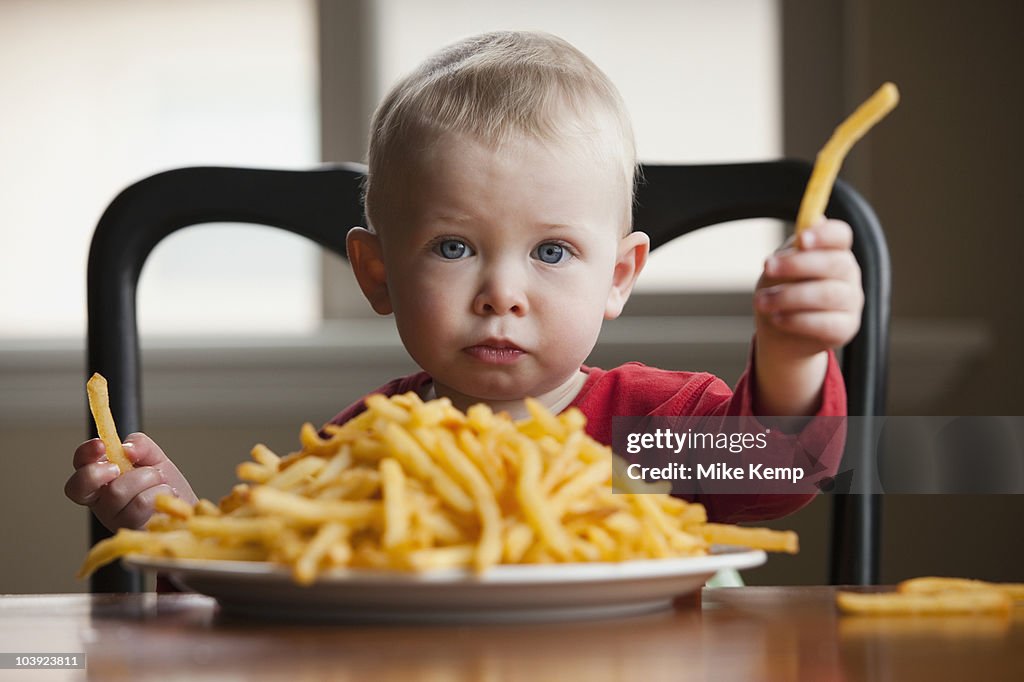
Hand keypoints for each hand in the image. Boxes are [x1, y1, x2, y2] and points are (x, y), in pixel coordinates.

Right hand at [64, 433, 196, 531]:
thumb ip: (139, 445)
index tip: (101, 446)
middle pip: (89, 483)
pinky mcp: (131, 529)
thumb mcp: (153, 457)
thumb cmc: (164, 486)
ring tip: (160, 483)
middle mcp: (102, 502)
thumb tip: (127, 449)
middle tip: (132, 469)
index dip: (84, 455)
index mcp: (102, 481)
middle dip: (115, 470)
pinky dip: (160, 492)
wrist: (186, 511)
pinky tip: (165, 496)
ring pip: (119, 491)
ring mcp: (115, 519)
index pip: (79, 468)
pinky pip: (141, 503)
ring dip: (149, 479)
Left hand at [754, 219, 863, 357]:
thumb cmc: (781, 291)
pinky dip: (797, 320)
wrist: (780, 332)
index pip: (840, 235)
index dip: (825, 234)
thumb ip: (795, 248)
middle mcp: (848, 274)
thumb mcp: (780, 267)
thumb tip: (815, 219)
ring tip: (762, 301)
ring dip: (789, 296)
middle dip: (797, 265)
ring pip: (828, 295)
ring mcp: (852, 302)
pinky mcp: (847, 328)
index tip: (802, 239)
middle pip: (835, 263)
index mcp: (834, 251)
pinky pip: (826, 323)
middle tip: (767, 267)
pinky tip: (777, 319)